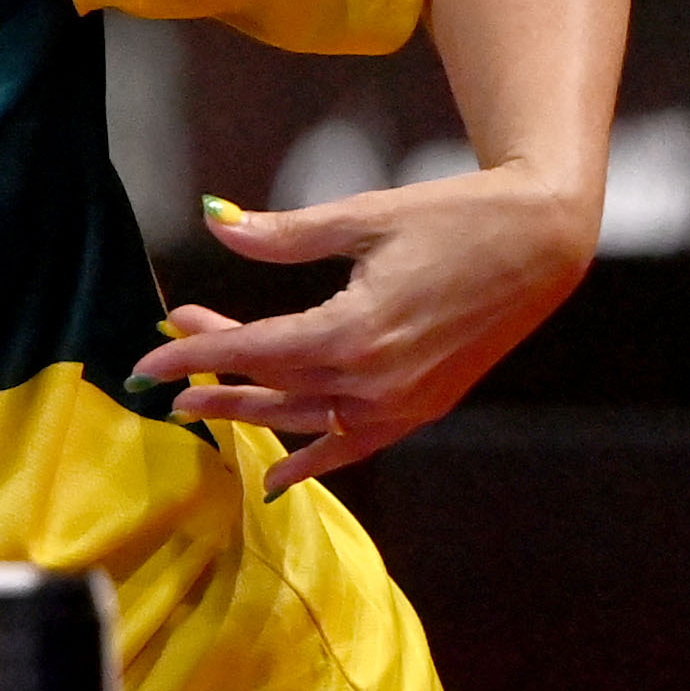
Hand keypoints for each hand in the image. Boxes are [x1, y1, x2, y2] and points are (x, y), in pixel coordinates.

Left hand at [128, 171, 595, 488]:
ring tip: (198, 402)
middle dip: (213, 371)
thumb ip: (283, 233)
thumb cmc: (455, 217)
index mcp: (355, 331)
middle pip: (272, 383)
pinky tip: (276, 475)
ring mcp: (404, 402)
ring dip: (248, 411)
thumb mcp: (363, 215)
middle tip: (166, 361)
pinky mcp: (425, 407)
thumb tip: (216, 222)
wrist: (543, 241)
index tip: (146, 357)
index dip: (192, 353)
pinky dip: (314, 460)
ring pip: (305, 419)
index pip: (252, 351)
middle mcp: (377, 380)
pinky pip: (355, 446)